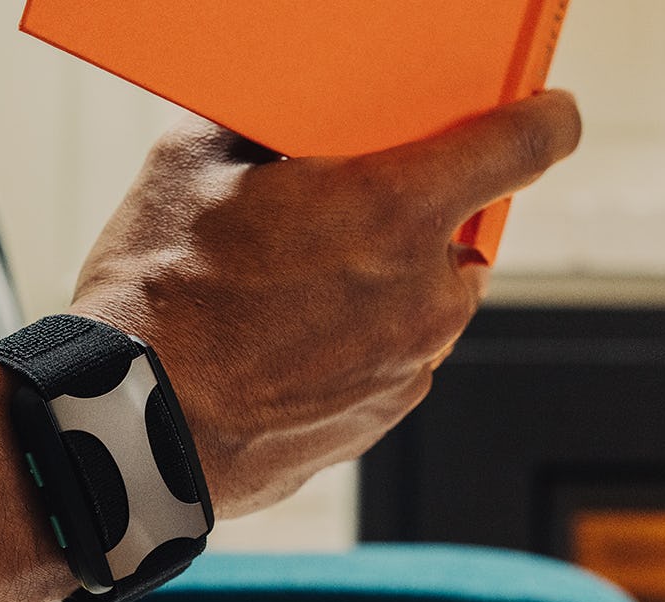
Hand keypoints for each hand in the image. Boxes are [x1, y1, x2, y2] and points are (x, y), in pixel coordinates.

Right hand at [71, 90, 581, 517]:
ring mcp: (406, 368)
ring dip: (388, 288)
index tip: (539, 114)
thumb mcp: (190, 166)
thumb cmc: (155, 296)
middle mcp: (422, 294)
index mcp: (393, 209)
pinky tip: (283, 344)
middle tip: (342, 216)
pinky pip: (392, 363)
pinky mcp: (377, 422)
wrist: (123, 425)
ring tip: (296, 290)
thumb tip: (275, 113)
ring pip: (428, 305)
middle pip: (466, 233)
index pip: (526, 143)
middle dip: (418, 220)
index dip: (540, 119)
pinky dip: (358, 347)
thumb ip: (260, 125)